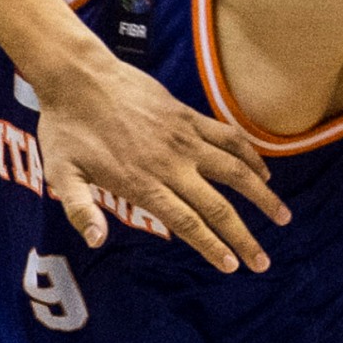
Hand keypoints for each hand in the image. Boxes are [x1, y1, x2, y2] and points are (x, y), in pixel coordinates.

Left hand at [32, 50, 287, 273]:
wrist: (78, 77)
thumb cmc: (65, 129)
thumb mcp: (60, 174)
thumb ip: (80, 209)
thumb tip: (96, 240)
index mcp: (143, 183)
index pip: (187, 222)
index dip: (212, 245)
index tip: (233, 265)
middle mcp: (171, 164)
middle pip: (217, 206)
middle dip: (244, 237)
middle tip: (263, 262)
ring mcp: (184, 138)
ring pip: (234, 171)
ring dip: (262, 195)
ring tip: (282, 217)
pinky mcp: (187, 116)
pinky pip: (228, 137)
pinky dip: (250, 156)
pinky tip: (264, 172)